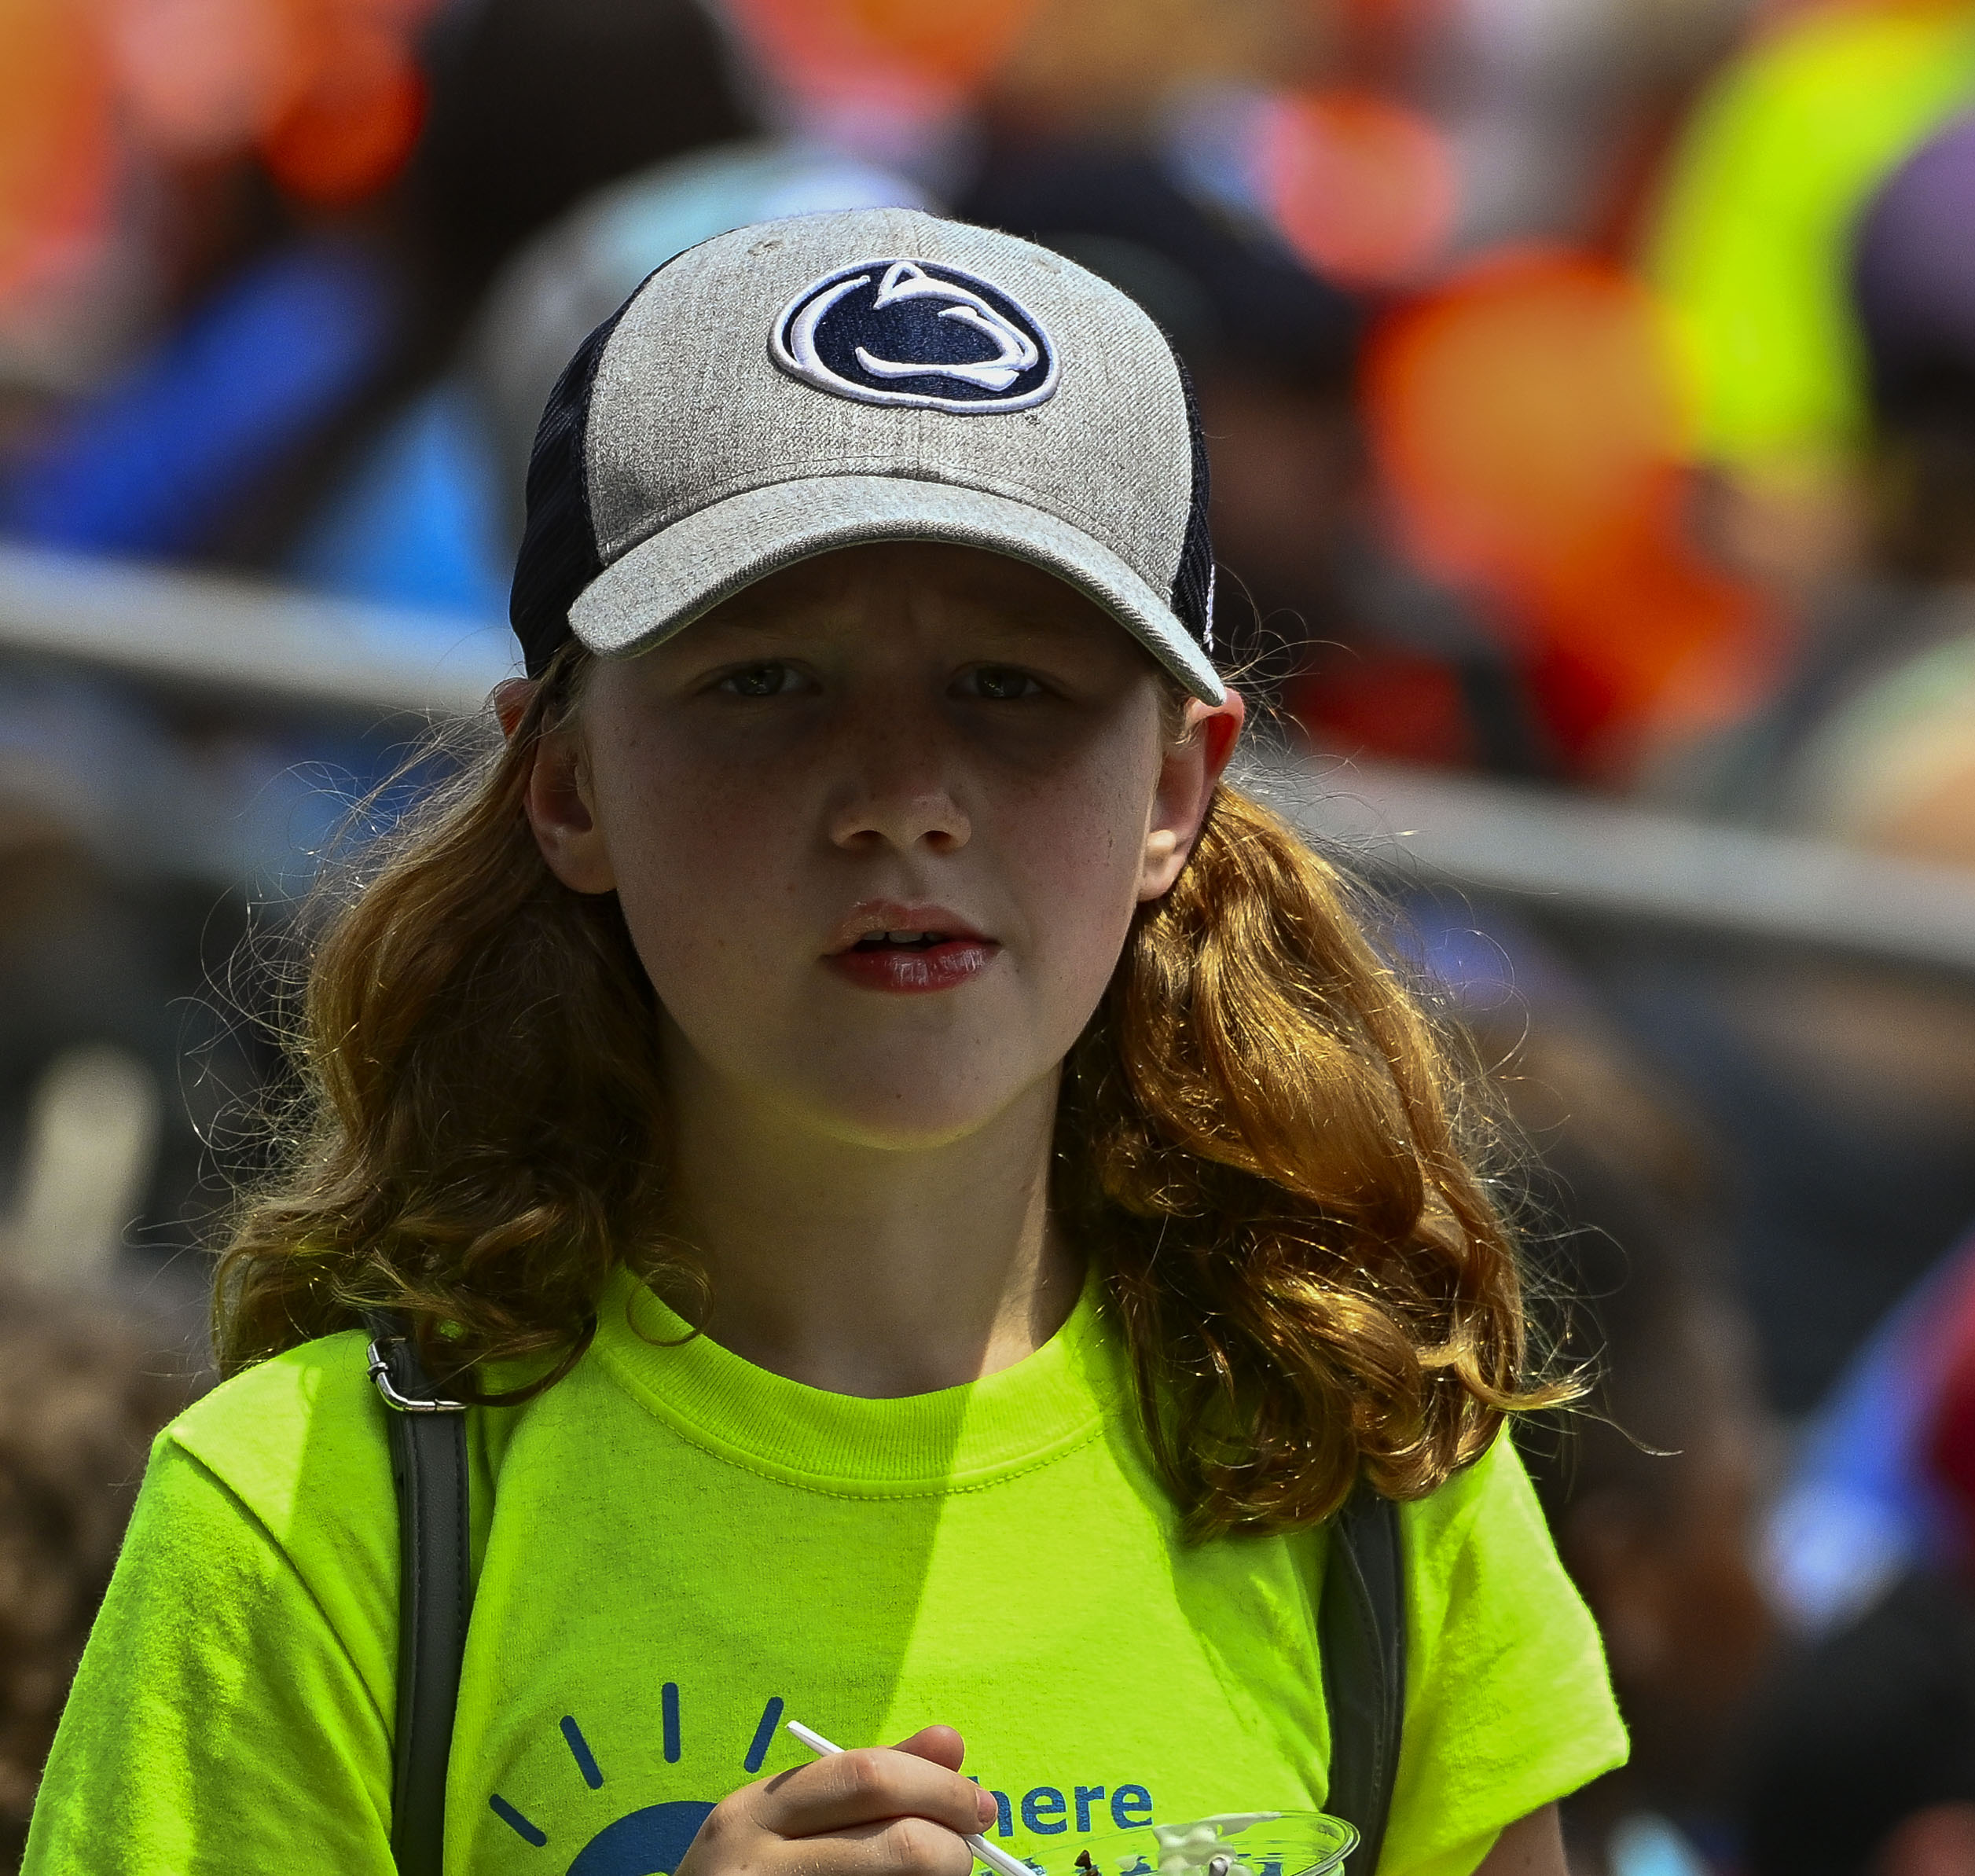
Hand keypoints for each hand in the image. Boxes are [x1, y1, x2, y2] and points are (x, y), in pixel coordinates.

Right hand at [677, 1726, 997, 1875]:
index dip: (938, 1788)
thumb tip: (952, 1743)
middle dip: (952, 1848)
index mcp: (755, 1813)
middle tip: (970, 1854)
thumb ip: (868, 1782)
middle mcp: (756, 1867)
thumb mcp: (789, 1823)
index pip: (867, 1778)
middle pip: (898, 1846)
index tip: (978, 1804)